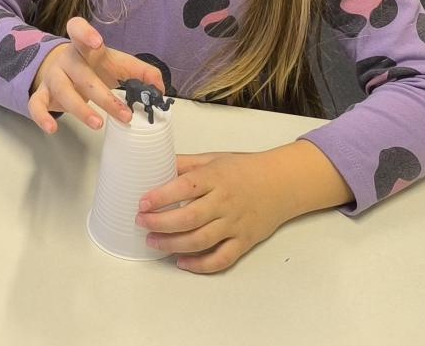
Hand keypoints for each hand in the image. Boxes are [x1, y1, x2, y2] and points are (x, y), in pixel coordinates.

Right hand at [26, 16, 166, 133]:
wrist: (56, 67)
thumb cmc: (93, 66)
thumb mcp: (116, 64)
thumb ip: (140, 72)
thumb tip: (160, 88)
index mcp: (84, 47)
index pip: (77, 29)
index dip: (84, 33)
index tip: (96, 42)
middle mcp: (66, 60)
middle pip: (82, 74)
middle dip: (103, 95)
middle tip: (125, 115)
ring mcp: (52, 77)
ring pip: (63, 91)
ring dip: (80, 109)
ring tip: (98, 124)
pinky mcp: (42, 94)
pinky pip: (36, 105)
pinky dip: (42, 117)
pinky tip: (52, 129)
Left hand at [138, 142, 348, 273]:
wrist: (282, 183)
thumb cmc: (244, 168)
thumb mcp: (214, 158)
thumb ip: (186, 164)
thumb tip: (155, 164)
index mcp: (215, 177)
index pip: (185, 187)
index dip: (161, 196)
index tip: (142, 203)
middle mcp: (225, 202)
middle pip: (189, 218)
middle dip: (160, 223)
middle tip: (141, 223)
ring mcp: (235, 224)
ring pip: (201, 241)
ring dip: (173, 245)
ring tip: (153, 242)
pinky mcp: (244, 242)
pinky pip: (221, 259)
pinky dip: (200, 265)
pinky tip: (181, 262)